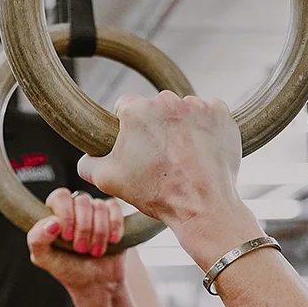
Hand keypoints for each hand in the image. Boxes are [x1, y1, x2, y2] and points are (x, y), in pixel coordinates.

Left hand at [27, 188, 125, 294]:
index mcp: (54, 212)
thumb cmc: (68, 270)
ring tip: (94, 250)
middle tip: (80, 249)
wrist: (95, 284)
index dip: (66, 215)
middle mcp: (75, 207)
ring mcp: (95, 210)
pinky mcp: (113, 215)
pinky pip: (116, 208)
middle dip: (84, 228)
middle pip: (82, 201)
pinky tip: (111, 241)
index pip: (60, 197)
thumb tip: (51, 222)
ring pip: (100, 206)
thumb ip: (37, 239)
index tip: (67, 237)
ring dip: (99, 232)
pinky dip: (115, 226)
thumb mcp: (44, 259)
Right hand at [77, 92, 260, 261]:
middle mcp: (166, 100)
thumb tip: (86, 158)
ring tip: (182, 156)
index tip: (135, 144)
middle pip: (155, 107)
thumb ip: (88, 164)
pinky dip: (205, 128)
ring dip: (180, 126)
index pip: (125, 106)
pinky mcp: (221, 114)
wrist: (202, 206)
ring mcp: (197, 105)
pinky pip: (208, 114)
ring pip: (182, 110)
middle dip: (155, 126)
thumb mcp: (107, 181)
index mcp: (136, 110)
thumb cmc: (155, 193)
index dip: (127, 127)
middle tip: (160, 155)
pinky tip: (201, 150)